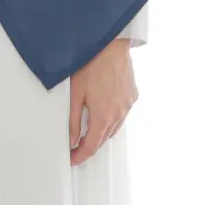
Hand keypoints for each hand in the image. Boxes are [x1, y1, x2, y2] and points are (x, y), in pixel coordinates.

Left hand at [69, 38, 138, 166]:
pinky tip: (105, 111)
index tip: (73, 159)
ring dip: (102, 132)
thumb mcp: (76, 93)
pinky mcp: (133, 96)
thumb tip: (72, 140)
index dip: (81, 155)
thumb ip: (73, 119)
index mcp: (103, 116)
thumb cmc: (92, 64)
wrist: (111, 45)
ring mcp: (128, 106)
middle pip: (103, 139)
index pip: (92, 146)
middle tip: (77, 145)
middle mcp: (118, 115)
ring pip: (114, 128)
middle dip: (90, 144)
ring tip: (89, 130)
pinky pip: (122, 115)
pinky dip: (113, 119)